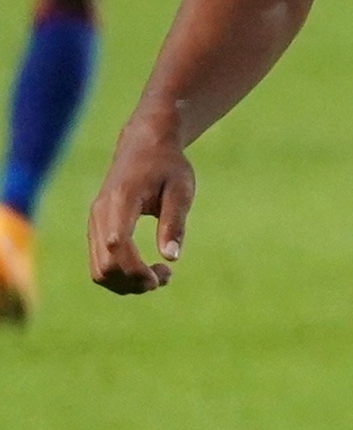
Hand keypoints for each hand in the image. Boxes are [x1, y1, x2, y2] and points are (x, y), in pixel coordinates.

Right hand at [86, 117, 193, 294]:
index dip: (136, 268)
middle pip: (105, 265)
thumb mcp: (181, 190)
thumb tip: (171, 257)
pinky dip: (121, 275)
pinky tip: (146, 269)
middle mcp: (100, 214)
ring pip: (99, 270)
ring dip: (127, 283)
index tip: (165, 274)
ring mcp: (94, 223)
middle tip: (167, 276)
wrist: (143, 147)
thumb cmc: (167, 166)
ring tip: (160, 275)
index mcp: (121, 201)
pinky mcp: (96, 230)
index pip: (117, 244)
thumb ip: (175, 222)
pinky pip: (100, 264)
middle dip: (135, 281)